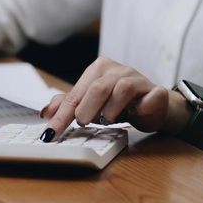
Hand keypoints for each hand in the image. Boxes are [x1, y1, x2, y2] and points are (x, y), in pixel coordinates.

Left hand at [39, 57, 192, 140]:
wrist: (154, 107)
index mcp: (99, 69)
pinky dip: (143, 105)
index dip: (62, 115)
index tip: (50, 133)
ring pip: (121, 90)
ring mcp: (138, 78)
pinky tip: (137, 112)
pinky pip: (150, 96)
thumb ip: (69, 105)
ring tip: (108, 120)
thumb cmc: (120, 104)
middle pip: (97, 88)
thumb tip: (46, 112)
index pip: (76, 93)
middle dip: (86, 110)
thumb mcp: (91, 105)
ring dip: (111, 110)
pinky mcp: (156, 91)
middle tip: (83, 123)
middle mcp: (118, 70)